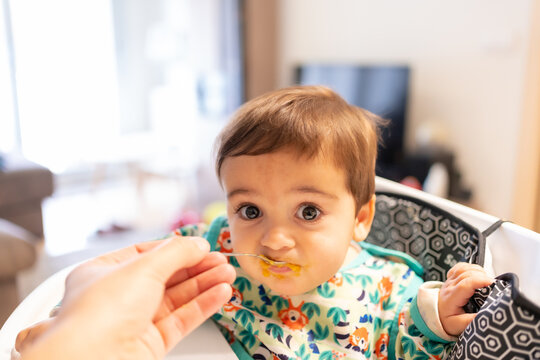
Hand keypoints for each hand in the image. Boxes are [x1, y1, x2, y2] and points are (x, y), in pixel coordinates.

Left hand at [18, 236, 234, 359]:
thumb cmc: (100, 314)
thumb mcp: (142, 268)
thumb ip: (176, 253)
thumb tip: (198, 244)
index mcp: (104, 273)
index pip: (145, 254)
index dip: (175, 248)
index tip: (200, 245)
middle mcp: (118, 297)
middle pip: (166, 276)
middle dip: (196, 266)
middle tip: (221, 260)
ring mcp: (135, 322)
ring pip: (177, 299)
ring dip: (204, 285)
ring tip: (228, 274)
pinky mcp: (150, 344)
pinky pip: (182, 320)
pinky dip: (203, 306)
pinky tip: (221, 293)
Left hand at [438, 262, 493, 335]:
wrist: (437, 315)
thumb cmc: (448, 321)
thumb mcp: (459, 326)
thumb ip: (472, 321)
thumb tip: (487, 315)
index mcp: (451, 298)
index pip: (464, 284)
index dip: (479, 280)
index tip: (492, 283)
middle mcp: (449, 286)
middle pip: (465, 274)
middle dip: (482, 276)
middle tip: (494, 285)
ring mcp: (449, 280)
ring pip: (463, 268)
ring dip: (478, 271)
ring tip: (487, 281)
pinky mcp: (452, 277)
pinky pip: (461, 267)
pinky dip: (471, 267)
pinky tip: (478, 274)